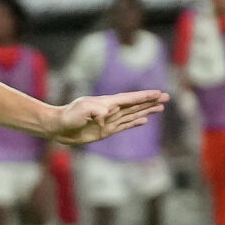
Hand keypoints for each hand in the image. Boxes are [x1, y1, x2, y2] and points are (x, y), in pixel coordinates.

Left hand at [47, 90, 168, 146]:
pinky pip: (124, 125)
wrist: (58, 127)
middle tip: (166, 97)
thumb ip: (97, 111)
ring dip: (146, 110)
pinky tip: (144, 120)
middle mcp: (111, 110)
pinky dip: (135, 122)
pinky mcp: (106, 131)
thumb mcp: (82, 110)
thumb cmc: (68, 116)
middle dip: (150, 101)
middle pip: (135, 105)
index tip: (158, 93)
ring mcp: (109, 121)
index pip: (130, 99)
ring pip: (133, 114)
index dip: (144, 96)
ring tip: (160, 107)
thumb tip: (107, 119)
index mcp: (107, 102)